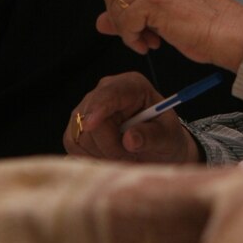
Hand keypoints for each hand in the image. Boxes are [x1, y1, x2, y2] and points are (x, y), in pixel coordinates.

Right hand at [64, 72, 201, 162]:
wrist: (157, 148)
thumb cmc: (165, 137)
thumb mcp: (169, 137)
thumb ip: (153, 136)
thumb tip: (130, 139)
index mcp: (132, 86)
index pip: (109, 93)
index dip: (99, 108)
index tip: (92, 125)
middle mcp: (105, 91)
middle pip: (91, 120)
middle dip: (110, 146)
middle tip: (132, 157)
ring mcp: (87, 107)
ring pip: (80, 135)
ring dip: (102, 154)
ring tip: (124, 155)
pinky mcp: (77, 126)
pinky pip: (73, 145)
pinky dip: (91, 157)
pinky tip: (109, 156)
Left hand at [65, 0, 242, 69]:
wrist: (226, 31)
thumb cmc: (202, 20)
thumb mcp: (159, 13)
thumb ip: (128, 12)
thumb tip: (102, 23)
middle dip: (120, 16)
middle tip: (142, 31)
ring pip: (116, 9)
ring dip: (129, 31)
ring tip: (151, 37)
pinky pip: (124, 23)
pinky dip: (133, 38)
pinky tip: (151, 41)